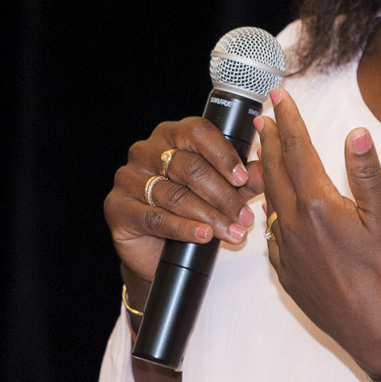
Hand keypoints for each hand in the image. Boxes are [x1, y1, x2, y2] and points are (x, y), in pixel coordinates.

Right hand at [104, 117, 264, 284]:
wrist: (155, 250)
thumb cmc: (190, 210)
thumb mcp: (222, 191)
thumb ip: (244, 179)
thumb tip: (263, 171)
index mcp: (171, 134)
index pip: (198, 131)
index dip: (223, 155)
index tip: (243, 179)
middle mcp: (146, 150)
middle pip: (190, 167)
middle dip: (223, 195)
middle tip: (245, 216)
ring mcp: (128, 177)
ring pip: (176, 196)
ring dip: (210, 216)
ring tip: (234, 231)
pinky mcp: (118, 207)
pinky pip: (156, 218)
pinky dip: (184, 229)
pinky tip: (204, 236)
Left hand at [256, 90, 380, 375]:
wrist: (376, 331)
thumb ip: (366, 173)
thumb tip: (356, 133)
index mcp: (317, 205)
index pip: (296, 150)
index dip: (288, 120)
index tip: (278, 96)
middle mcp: (293, 224)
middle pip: (274, 170)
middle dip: (268, 139)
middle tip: (261, 115)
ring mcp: (285, 249)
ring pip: (269, 200)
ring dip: (265, 171)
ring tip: (262, 153)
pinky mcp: (286, 271)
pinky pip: (270, 230)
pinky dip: (270, 208)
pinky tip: (274, 206)